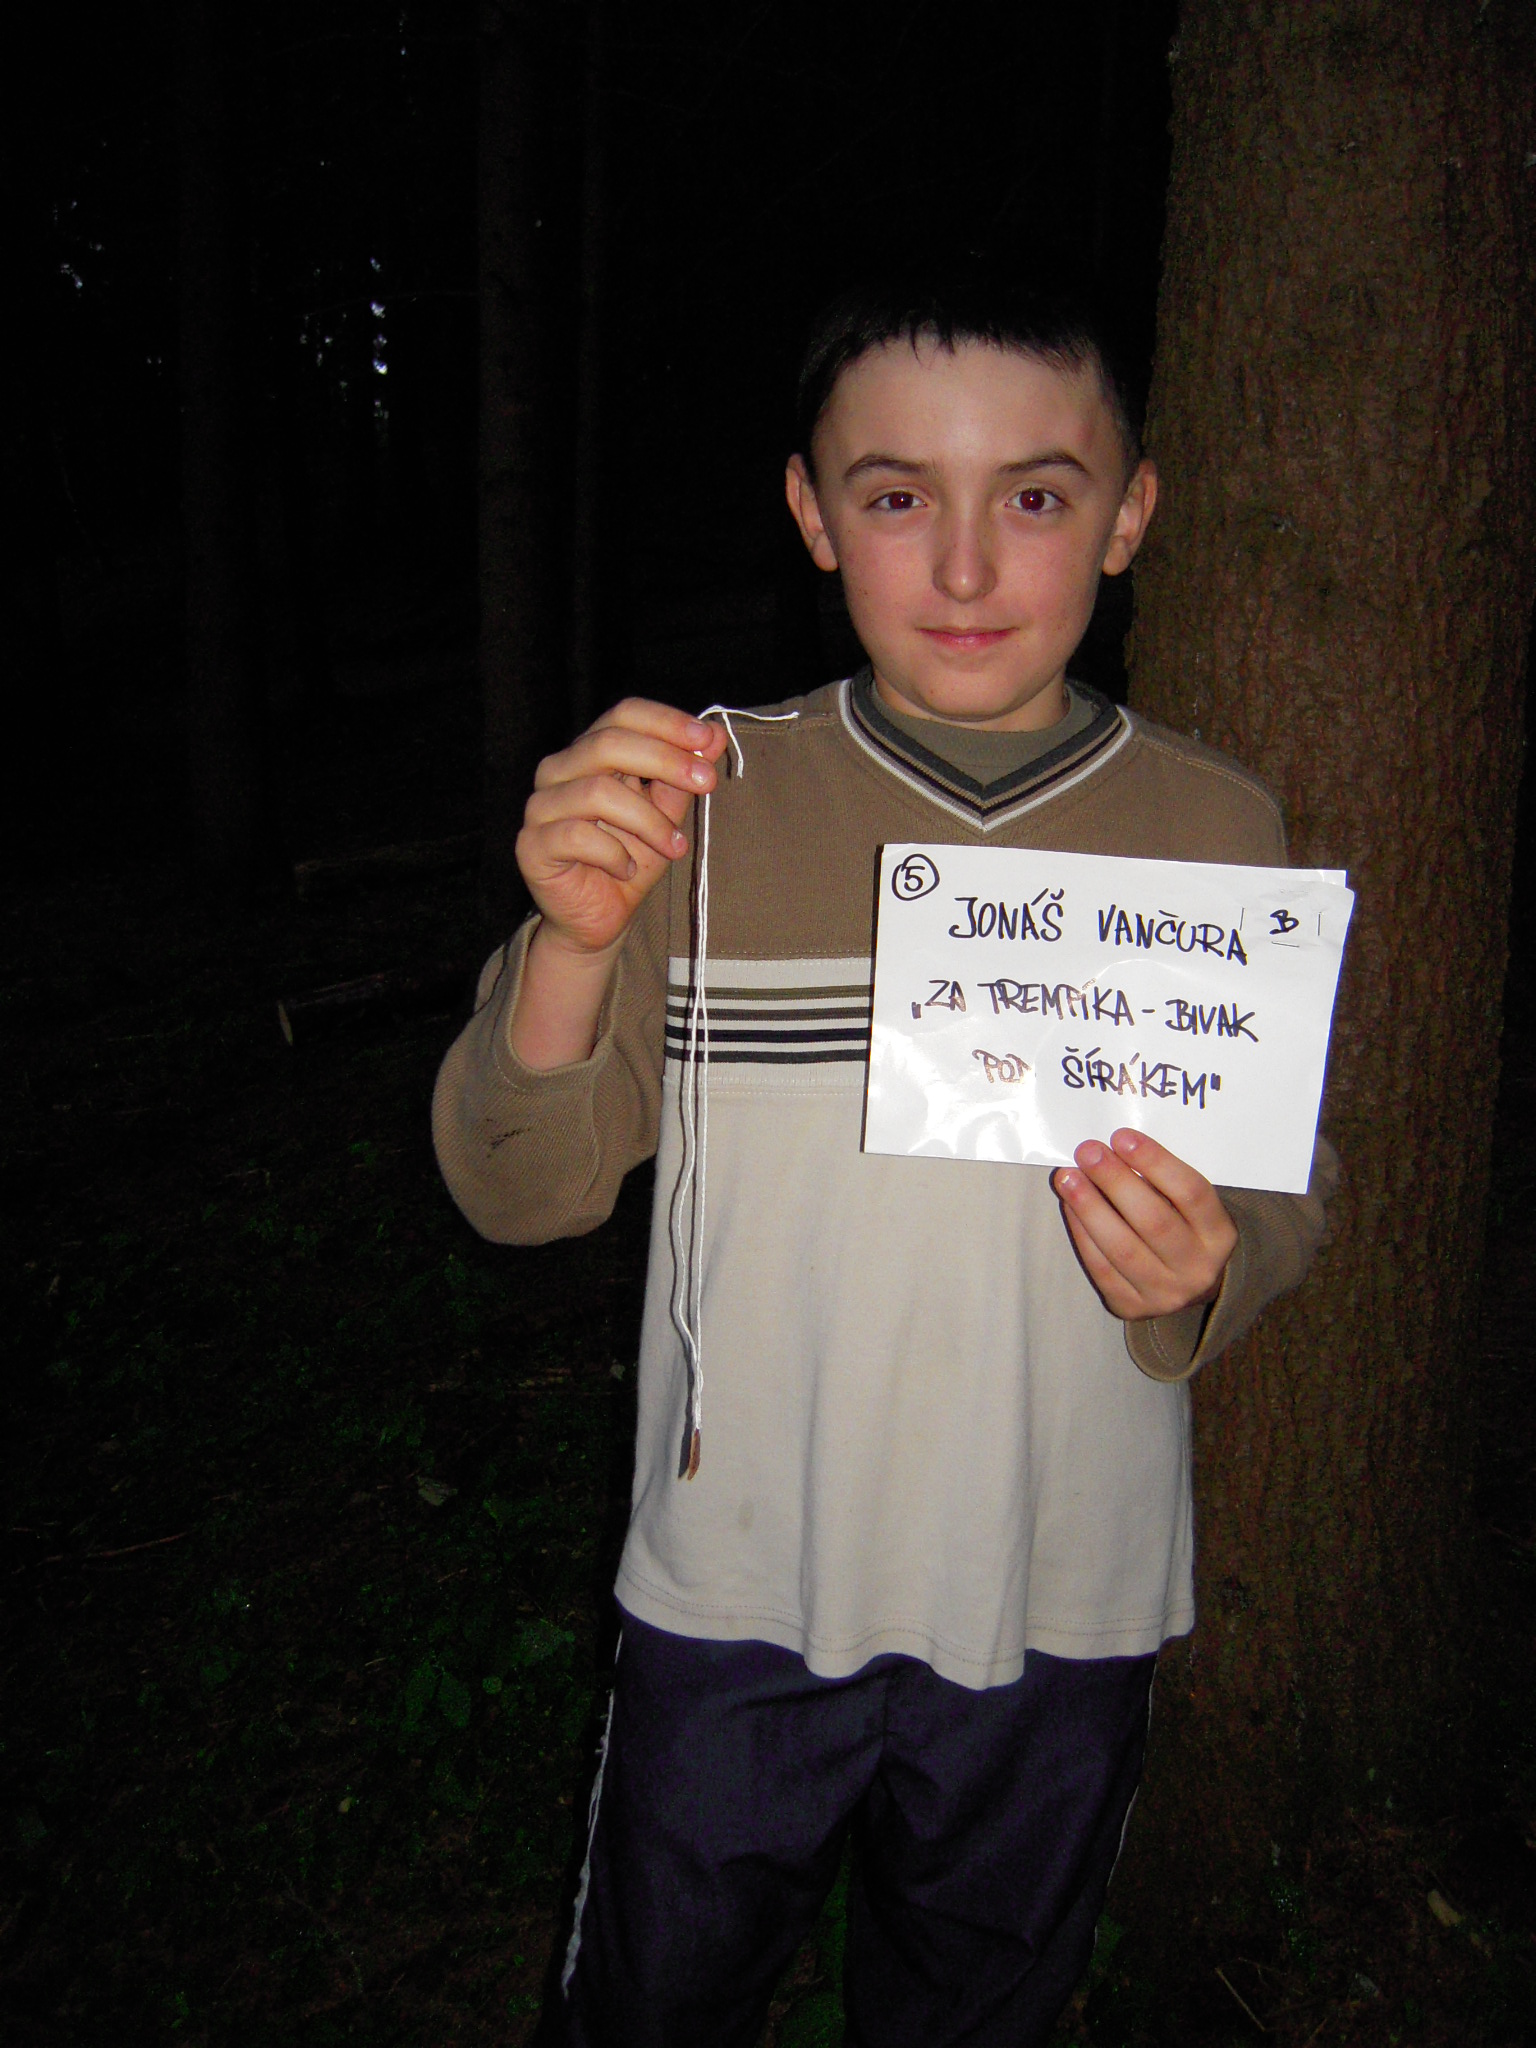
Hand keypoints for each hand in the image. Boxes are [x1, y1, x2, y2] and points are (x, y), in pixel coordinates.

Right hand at [516, 699, 727, 957]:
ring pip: (598, 792)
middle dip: (666, 760)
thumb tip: (716, 736)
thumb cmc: (629, 861)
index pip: (623, 715)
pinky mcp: (532, 845)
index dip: (666, 722)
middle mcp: (558, 770)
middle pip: (608, 743)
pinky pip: (578, 836)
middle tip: (707, 782)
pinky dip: (615, 854)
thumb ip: (683, 776)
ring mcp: (541, 806)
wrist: (599, 920)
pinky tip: (628, 870)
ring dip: (649, 820)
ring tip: (675, 848)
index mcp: (589, 752)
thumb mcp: (666, 815)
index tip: (708, 740)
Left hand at [1051, 1129, 1236, 1321]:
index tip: (1122, 1137)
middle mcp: (1197, 1267)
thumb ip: (1161, 1180)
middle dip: (1116, 1181)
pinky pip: (1102, 1268)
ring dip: (1090, 1207)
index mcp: (1219, 1234)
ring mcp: (1166, 1292)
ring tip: (1067, 1177)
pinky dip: (1083, 1234)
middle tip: (1088, 1152)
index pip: (1190, 1192)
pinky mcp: (1133, 1306)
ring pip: (1123, 1248)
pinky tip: (1070, 1207)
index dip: (1155, 1162)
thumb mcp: (1188, 1205)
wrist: (1189, 1284)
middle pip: (1154, 1221)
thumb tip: (1112, 1150)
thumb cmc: (1183, 1228)